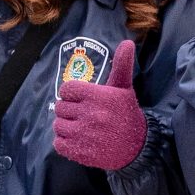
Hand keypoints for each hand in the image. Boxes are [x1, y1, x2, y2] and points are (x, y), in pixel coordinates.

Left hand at [55, 40, 148, 171]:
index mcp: (98, 96)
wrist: (136, 147)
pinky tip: (78, 140)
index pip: (66, 89)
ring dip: (66, 126)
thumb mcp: (124, 89)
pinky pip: (58, 144)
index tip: (81, 99)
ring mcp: (84, 134)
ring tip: (81, 127)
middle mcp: (90, 114)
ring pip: (58, 126)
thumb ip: (122, 65)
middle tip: (83, 114)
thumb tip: (127, 42)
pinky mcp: (80, 152)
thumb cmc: (127, 114)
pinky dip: (65, 142)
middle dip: (69, 110)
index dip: (71, 94)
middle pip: (60, 108)